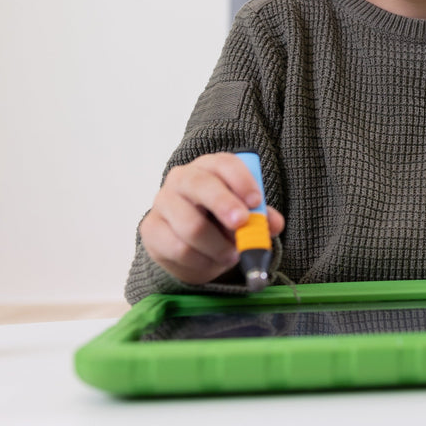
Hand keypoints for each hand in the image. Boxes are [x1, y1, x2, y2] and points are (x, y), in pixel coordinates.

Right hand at [140, 152, 285, 284]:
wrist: (187, 243)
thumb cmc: (219, 221)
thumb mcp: (243, 216)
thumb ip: (260, 218)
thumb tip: (274, 224)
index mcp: (209, 167)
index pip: (224, 164)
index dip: (242, 181)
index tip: (256, 201)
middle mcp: (182, 178)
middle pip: (201, 186)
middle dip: (224, 205)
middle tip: (241, 224)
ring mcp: (163, 202)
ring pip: (191, 225)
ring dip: (217, 246)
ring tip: (231, 255)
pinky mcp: (151, 229)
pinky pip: (179, 249)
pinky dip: (202, 261)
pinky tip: (210, 261)